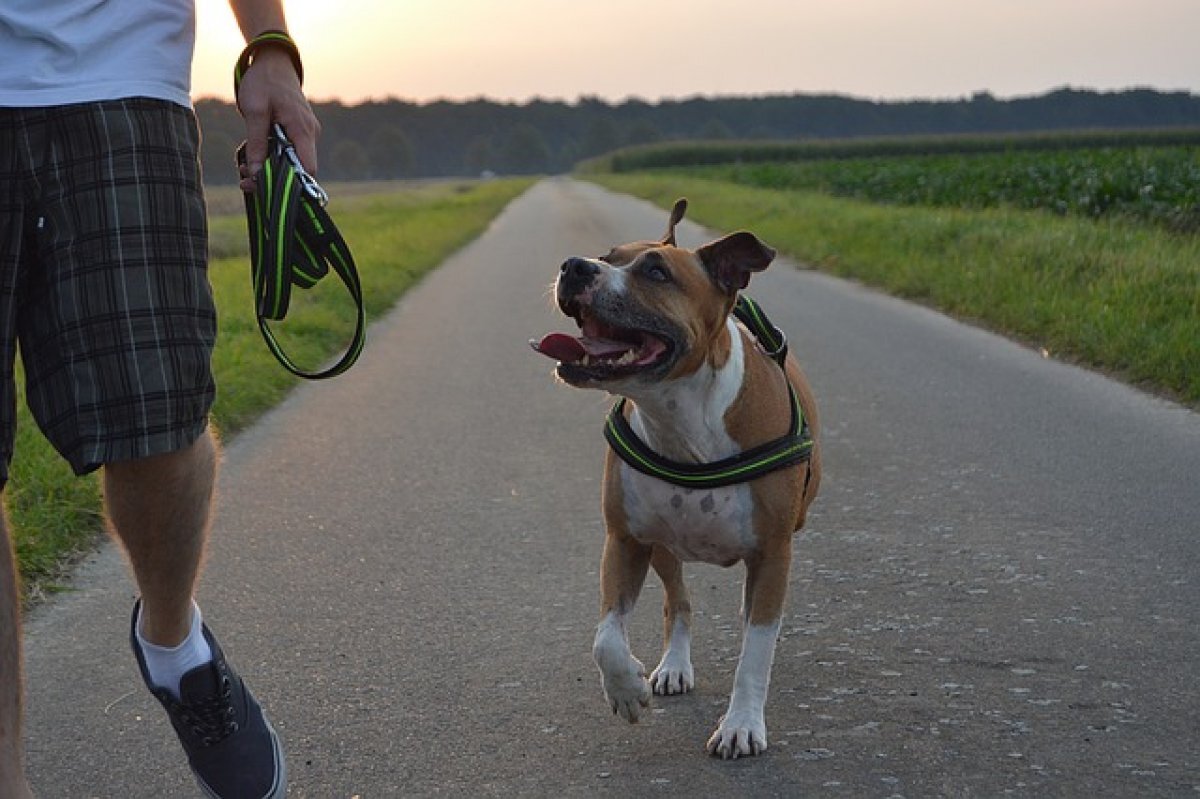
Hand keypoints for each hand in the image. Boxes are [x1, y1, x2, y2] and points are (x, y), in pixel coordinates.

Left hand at [236, 46, 319, 190]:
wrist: (273, 62)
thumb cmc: (263, 82)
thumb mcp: (254, 111)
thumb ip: (257, 143)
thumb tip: (257, 173)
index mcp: (302, 130)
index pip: (308, 168)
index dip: (295, 184)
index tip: (270, 190)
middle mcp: (309, 134)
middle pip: (299, 168)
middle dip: (273, 178)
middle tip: (246, 181)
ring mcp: (305, 133)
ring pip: (292, 161)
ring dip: (269, 167)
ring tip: (245, 167)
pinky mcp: (298, 132)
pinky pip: (289, 151)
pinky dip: (271, 157)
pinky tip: (254, 155)